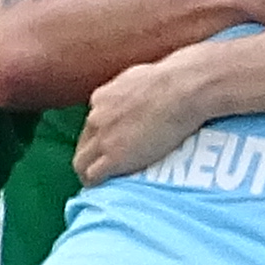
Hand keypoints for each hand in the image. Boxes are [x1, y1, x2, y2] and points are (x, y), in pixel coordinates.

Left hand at [73, 40, 244, 183]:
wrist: (182, 89)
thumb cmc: (174, 79)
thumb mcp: (143, 76)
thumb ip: (134, 88)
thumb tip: (142, 88)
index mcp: (103, 97)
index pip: (93, 121)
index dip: (101, 134)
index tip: (111, 142)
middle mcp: (96, 117)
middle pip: (83, 143)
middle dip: (90, 154)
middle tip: (102, 165)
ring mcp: (103, 139)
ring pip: (81, 162)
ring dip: (88, 171)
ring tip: (99, 181)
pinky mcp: (113, 158)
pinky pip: (93, 176)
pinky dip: (95, 183)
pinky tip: (102, 187)